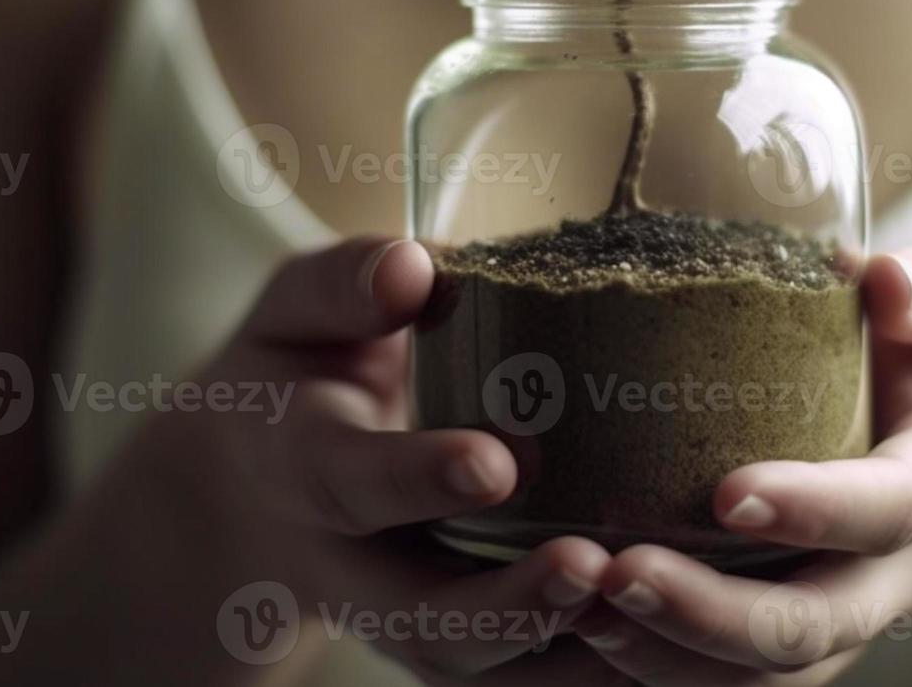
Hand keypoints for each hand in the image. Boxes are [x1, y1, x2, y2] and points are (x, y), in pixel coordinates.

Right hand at [134, 238, 614, 684]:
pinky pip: (510, 679)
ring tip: (646, 613)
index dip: (416, 479)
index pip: (350, 481)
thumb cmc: (293, 377)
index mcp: (299, 467)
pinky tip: (662, 648)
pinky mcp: (444, 641)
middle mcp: (347, 564)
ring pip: (470, 664)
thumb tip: (413, 266)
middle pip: (417, 615)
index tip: (494, 464)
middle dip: (502, 604)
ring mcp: (396, 615)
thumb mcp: (292, 316)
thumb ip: (343, 287)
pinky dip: (583, 671)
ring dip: (556, 650)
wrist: (250, 493)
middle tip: (586, 568)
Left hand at [570, 249, 911, 684]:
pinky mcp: (804, 634)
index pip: (890, 509)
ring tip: (581, 610)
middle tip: (620, 575)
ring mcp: (851, 613)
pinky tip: (582, 637)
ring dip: (672, 657)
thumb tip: (884, 284)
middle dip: (713, 615)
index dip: (816, 511)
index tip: (729, 495)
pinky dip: (658, 672)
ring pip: (771, 672)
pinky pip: (737, 679)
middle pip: (815, 625)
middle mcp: (899, 571)